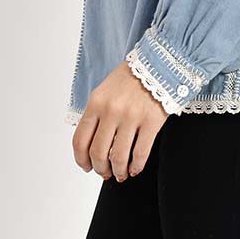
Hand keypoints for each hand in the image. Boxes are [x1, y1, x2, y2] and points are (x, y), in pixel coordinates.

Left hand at [72, 60, 169, 181]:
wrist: (159, 64)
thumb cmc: (131, 78)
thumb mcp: (105, 91)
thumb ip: (96, 114)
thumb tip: (92, 145)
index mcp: (96, 102)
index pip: (80, 140)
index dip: (81, 160)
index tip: (87, 167)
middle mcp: (111, 110)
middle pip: (98, 153)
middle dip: (100, 169)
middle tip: (105, 173)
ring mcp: (132, 116)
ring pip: (118, 157)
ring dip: (118, 171)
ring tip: (121, 174)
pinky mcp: (151, 121)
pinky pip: (140, 153)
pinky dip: (136, 166)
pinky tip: (135, 168)